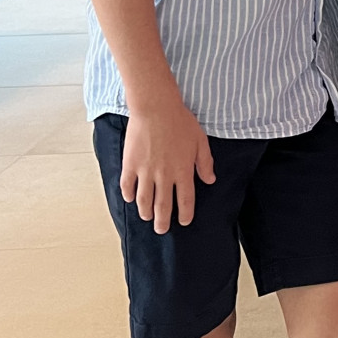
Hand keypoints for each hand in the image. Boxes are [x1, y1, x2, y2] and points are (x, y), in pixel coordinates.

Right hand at [120, 101, 214, 233]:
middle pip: (163, 206)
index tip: (184, 221)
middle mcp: (164, 175)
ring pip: (144, 200)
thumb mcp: (200, 141)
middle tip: (162, 230)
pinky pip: (127, 186)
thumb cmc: (180, 121)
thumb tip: (210, 180)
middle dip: (163, 221)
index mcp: (183, 171)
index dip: (185, 214)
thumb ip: (205, 163)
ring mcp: (145, 171)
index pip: (185, 200)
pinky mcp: (130, 164)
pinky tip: (131, 199)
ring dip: (146, 212)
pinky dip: (128, 195)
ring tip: (147, 218)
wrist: (156, 108)